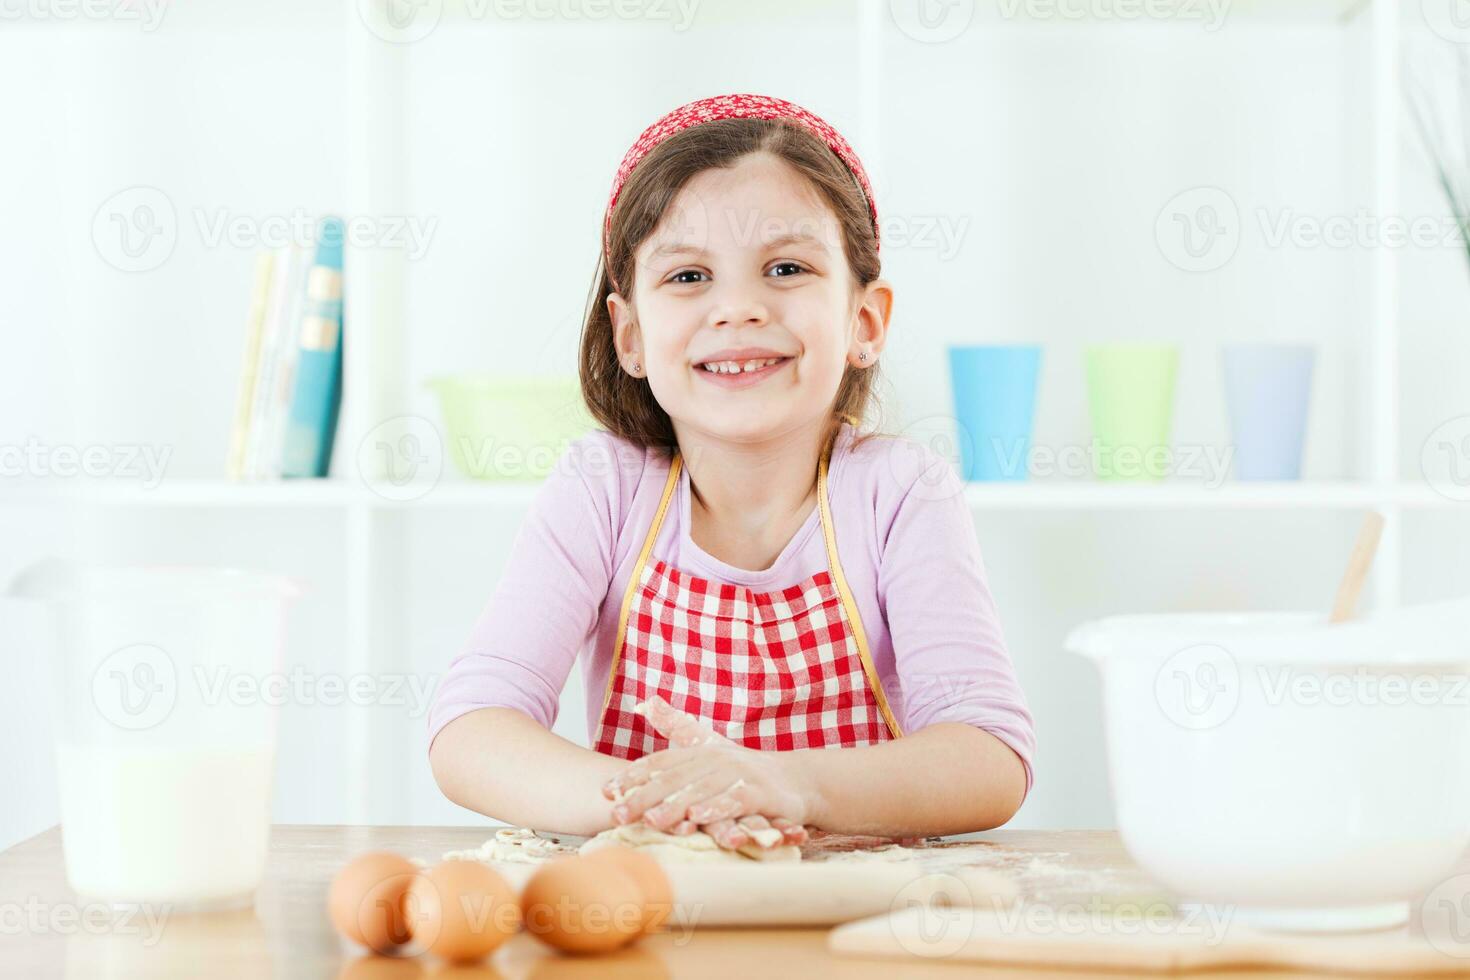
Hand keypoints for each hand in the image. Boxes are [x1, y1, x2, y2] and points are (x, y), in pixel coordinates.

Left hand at [602, 696, 811, 850]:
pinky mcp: (760, 793)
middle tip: (617, 813)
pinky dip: (718, 808)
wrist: (796, 781)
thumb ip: (677, 727)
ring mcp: (738, 775)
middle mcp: (715, 760)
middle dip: (644, 797)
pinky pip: (736, 801)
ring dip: (675, 806)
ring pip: (701, 791)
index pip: (660, 762)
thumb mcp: (709, 746)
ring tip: (650, 819)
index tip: (606, 791)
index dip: (633, 776)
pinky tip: (699, 817)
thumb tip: (646, 702)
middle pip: (675, 779)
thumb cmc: (744, 769)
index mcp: (699, 751)